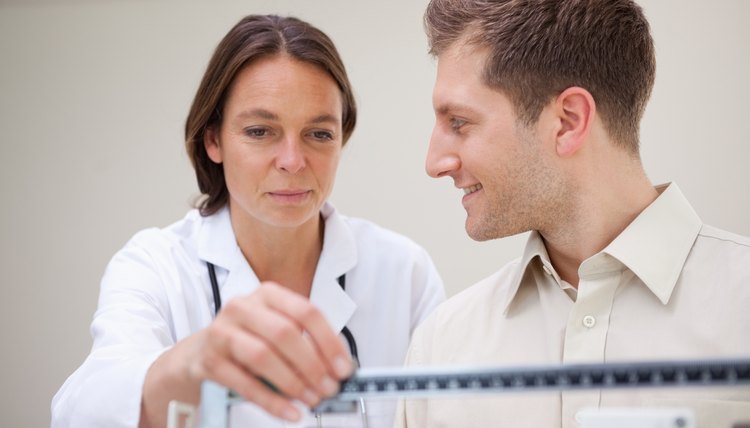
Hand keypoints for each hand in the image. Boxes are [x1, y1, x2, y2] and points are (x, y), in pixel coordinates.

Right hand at [140, 282, 353, 425]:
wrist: (198, 353)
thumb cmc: (247, 340)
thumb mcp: (276, 330)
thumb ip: (306, 343)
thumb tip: (339, 369)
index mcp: (267, 294)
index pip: (306, 312)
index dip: (329, 342)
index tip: (343, 367)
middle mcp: (243, 307)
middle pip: (285, 333)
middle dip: (313, 365)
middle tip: (329, 387)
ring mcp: (222, 332)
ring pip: (264, 356)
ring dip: (293, 382)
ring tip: (312, 399)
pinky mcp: (208, 359)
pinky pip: (245, 383)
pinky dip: (271, 401)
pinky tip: (290, 411)